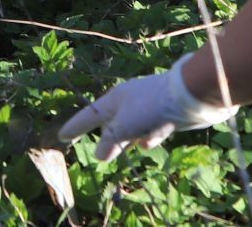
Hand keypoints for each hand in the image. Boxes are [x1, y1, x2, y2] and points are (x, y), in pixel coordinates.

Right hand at [58, 54, 237, 161]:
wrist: (188, 96)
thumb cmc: (150, 107)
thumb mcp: (125, 126)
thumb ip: (110, 141)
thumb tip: (100, 155)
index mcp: (113, 100)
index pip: (88, 117)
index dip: (75, 127)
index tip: (63, 136)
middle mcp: (126, 103)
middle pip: (110, 124)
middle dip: (107, 139)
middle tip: (99, 154)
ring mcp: (145, 108)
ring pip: (130, 129)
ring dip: (128, 140)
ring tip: (125, 149)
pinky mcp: (161, 115)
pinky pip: (148, 129)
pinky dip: (148, 136)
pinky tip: (151, 140)